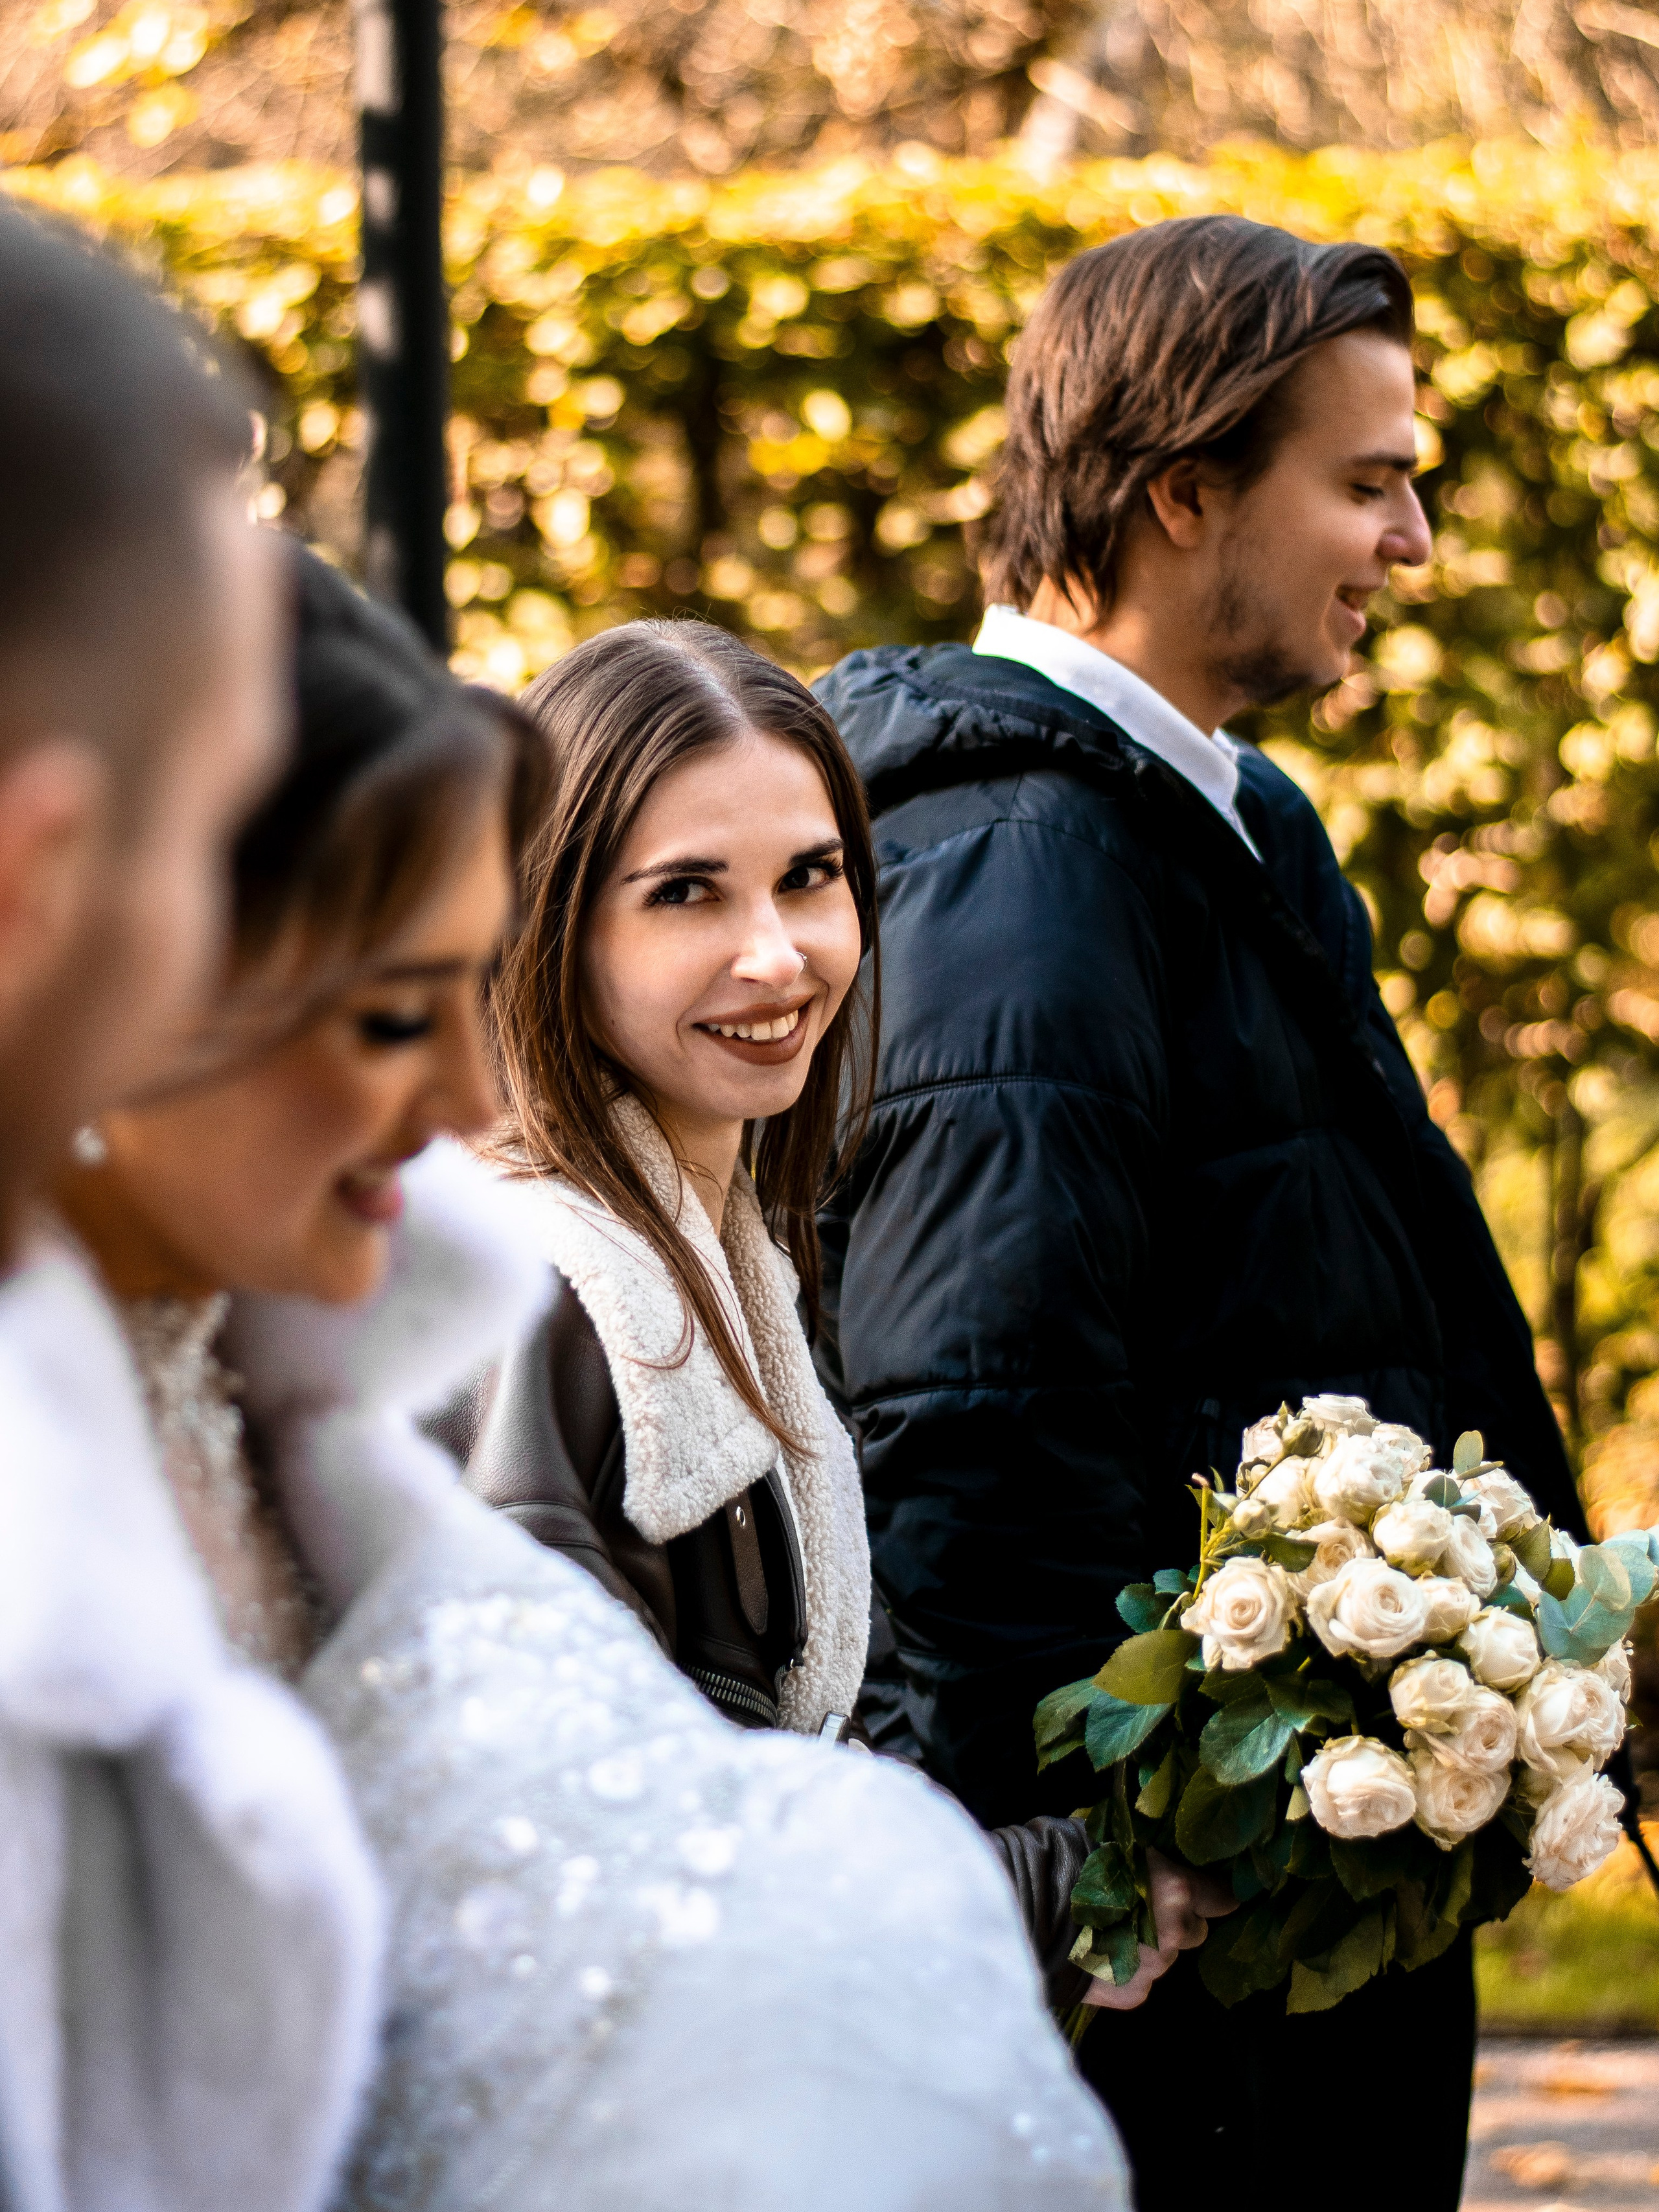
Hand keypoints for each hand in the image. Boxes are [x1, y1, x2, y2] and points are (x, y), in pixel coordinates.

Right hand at [1082, 1847, 1236, 2011]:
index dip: (1214, 1894)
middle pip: (1195, 1931)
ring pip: (1164, 1956)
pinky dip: (1125, 1968)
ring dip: (1148, 1945)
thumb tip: (1157, 1857)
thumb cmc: (1067, 1861)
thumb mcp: (1113, 1841)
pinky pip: (1139, 1978)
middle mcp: (1173, 1933)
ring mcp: (1153, 1969)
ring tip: (1110, 1929)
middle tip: (1142, 1907)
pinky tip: (1098, 1952)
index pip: (1219, 1897)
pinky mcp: (1131, 1994)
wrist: (1026, 1911)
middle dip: (1176, 1921)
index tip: (1211, 1894)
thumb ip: (1146, 1859)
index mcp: (1176, 1890)